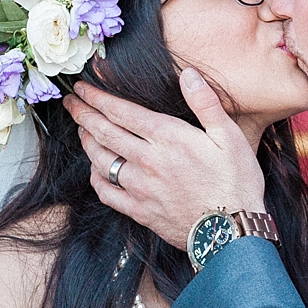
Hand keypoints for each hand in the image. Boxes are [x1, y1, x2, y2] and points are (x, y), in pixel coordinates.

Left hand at [64, 69, 265, 248]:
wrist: (231, 232)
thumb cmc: (236, 183)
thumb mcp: (230, 137)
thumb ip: (206, 103)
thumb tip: (189, 74)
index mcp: (167, 138)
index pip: (121, 111)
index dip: (97, 97)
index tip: (82, 88)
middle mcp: (147, 160)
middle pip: (103, 132)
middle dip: (83, 114)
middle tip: (70, 102)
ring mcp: (140, 188)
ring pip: (100, 160)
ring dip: (87, 143)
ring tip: (82, 131)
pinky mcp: (139, 211)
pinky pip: (106, 192)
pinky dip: (96, 178)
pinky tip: (96, 171)